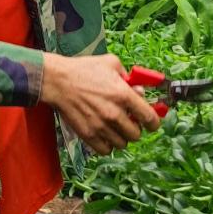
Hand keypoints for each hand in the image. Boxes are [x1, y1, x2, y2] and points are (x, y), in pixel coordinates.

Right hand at [40, 53, 160, 154]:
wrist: (58, 80)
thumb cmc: (84, 69)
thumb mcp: (111, 63)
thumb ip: (129, 77)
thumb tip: (139, 91)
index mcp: (124, 95)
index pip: (150, 118)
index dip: (154, 123)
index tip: (151, 123)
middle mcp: (114, 113)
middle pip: (136, 135)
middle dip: (135, 129)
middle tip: (129, 122)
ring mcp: (101, 126)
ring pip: (122, 144)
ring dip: (121, 137)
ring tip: (115, 128)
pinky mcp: (88, 134)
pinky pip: (106, 150)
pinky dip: (108, 145)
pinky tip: (105, 135)